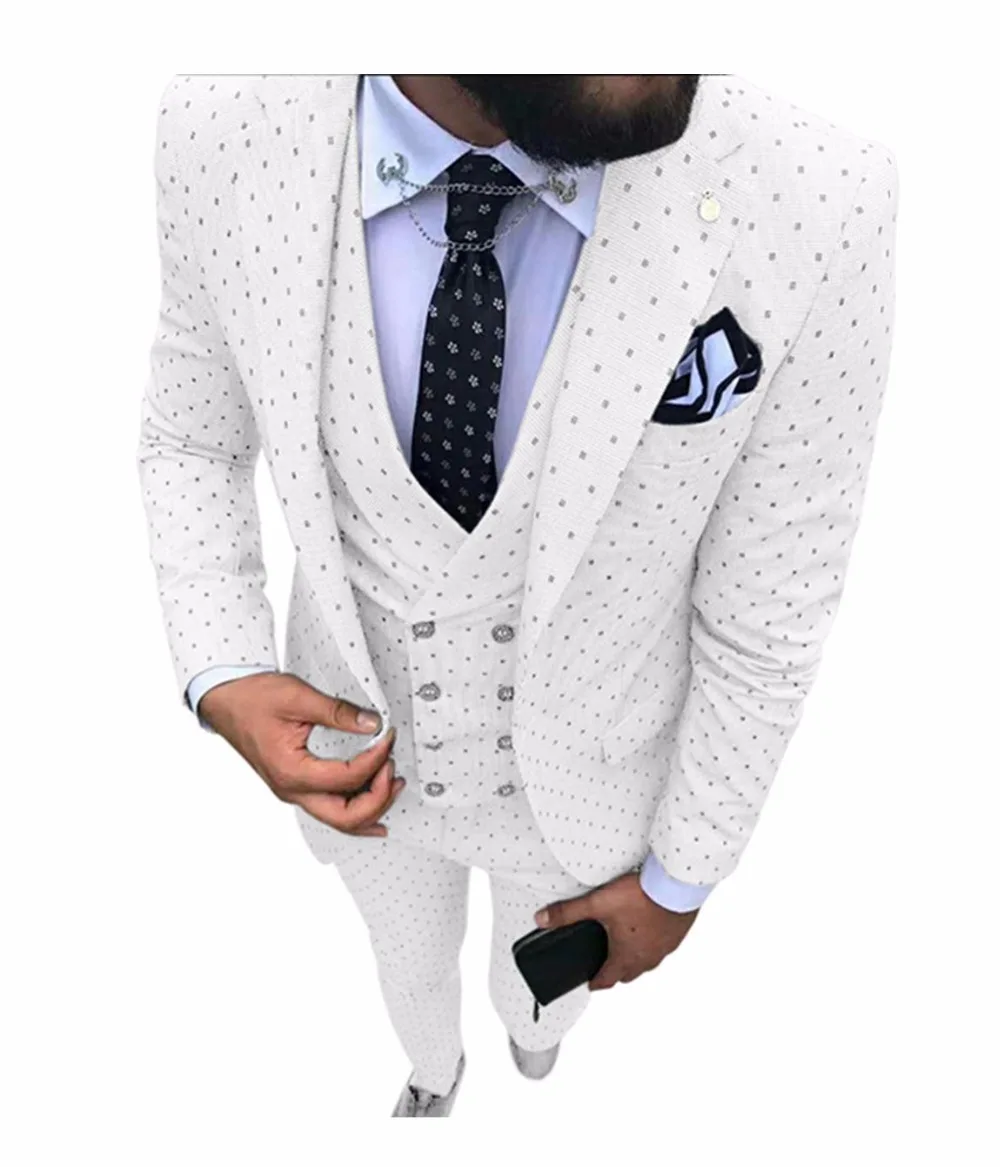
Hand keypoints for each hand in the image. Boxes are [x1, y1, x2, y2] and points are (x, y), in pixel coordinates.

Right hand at [199, 672, 402, 837]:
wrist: (225, 699)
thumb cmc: (252, 698)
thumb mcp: (298, 697)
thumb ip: (338, 712)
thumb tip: (372, 723)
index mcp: (291, 772)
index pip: (347, 778)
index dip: (376, 758)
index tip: (388, 737)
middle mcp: (291, 790)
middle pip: (346, 817)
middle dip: (379, 798)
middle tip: (394, 770)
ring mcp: (293, 791)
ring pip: (340, 820)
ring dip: (372, 807)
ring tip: (393, 784)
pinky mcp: (296, 785)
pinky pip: (330, 810)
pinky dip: (356, 813)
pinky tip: (374, 810)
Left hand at [534, 871, 699, 990]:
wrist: (677, 885)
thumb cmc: (643, 897)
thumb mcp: (598, 903)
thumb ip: (568, 912)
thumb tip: (543, 919)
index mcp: (626, 956)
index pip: (607, 979)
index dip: (596, 982)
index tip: (590, 984)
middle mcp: (647, 957)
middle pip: (628, 973)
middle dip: (616, 971)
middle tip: (606, 965)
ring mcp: (665, 948)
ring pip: (648, 962)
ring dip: (636, 958)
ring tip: (627, 945)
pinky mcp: (677, 934)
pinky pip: (663, 946)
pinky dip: (653, 943)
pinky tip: (650, 929)